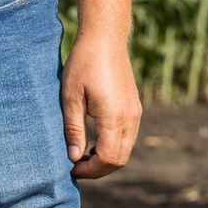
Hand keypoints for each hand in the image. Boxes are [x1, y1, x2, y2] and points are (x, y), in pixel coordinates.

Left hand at [62, 27, 140, 180]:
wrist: (105, 37)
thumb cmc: (84, 63)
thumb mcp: (71, 97)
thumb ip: (73, 129)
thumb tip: (74, 158)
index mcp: (114, 117)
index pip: (108, 159)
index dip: (90, 170)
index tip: (72, 168)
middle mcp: (130, 118)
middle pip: (120, 160)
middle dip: (98, 169)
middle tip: (76, 165)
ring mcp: (136, 112)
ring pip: (126, 150)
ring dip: (107, 159)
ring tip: (83, 154)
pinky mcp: (135, 107)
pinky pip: (128, 137)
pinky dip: (114, 146)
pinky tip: (95, 140)